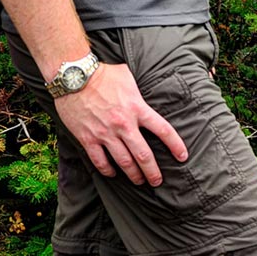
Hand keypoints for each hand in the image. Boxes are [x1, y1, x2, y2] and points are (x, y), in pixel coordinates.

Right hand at [51, 61, 189, 185]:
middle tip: (158, 181)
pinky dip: (107, 170)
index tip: (182, 156)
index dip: (176, 146)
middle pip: (144, 155)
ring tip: (139, 181)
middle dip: (153, 171)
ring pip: (123, 162)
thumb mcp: (129, 78)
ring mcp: (105, 133)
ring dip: (133, 174)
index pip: (164, 130)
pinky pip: (99, 160)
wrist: (73, 77)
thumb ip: (140, 92)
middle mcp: (124, 124)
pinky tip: (113, 174)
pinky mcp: (87, 138)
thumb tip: (148, 95)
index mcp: (138, 108)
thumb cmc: (103, 74)